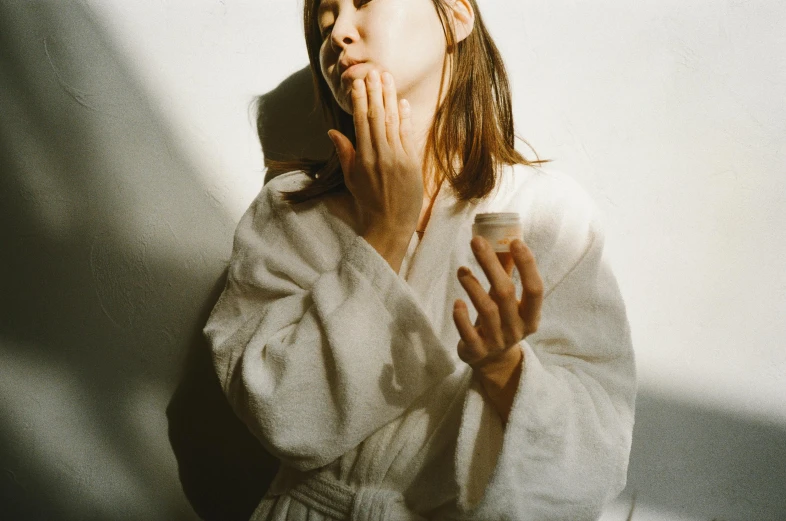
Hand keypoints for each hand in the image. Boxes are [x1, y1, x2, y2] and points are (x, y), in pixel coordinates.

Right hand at [327, 69, 422, 234]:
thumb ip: (344, 152)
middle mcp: (381, 154)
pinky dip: (405, 117)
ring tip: (387, 78)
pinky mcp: (412, 162)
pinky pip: (408, 135)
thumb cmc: (369, 201)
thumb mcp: (351, 178)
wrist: (391, 223)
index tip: (358, 82)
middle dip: (375, 92)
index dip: (359, 100)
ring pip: (393, 121)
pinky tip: (402, 102)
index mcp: (363, 158)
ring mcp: (398, 158)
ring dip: (390, 98)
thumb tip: (332, 131)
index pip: (361, 122)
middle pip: (377, 116)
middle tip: (373, 71)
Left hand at [453, 236, 543, 370]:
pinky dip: (461, 317)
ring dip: (472, 286)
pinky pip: (469, 333)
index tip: (515, 242)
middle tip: (476, 242)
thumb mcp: (508, 301)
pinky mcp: (477, 351)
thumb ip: (508, 273)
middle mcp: (517, 329)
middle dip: (490, 265)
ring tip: (462, 270)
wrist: (492, 362)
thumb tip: (506, 238)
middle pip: (506, 293)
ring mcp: (497, 341)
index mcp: (531, 316)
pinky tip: (457, 302)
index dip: (527, 265)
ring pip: (487, 310)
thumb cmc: (501, 321)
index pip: (535, 289)